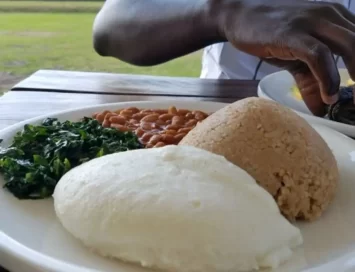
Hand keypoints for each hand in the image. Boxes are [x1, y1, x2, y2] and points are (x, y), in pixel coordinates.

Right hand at [219, 0, 354, 115]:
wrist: (239, 17)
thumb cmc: (269, 34)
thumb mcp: (295, 59)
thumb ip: (312, 81)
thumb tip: (323, 107)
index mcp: (337, 17)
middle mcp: (330, 15)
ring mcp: (311, 22)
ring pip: (350, 46)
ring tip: (352, 102)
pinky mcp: (292, 33)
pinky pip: (319, 56)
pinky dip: (327, 78)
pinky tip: (327, 97)